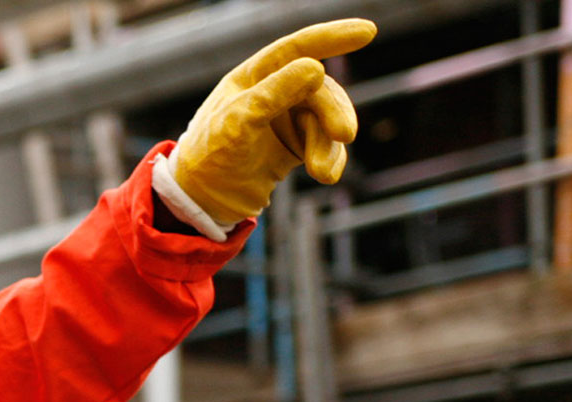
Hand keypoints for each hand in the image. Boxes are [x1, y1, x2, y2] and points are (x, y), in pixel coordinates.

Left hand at [171, 19, 375, 226]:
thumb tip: (316, 67)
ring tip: (322, 173)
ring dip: (329, 144)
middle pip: (320, 90)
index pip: (296, 49)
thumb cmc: (210, 156)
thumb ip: (274, 95)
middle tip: (344, 135)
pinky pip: (326, 145)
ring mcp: (286, 120)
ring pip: (327, 120)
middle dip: (334, 111)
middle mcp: (272, 93)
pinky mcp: (295, 146)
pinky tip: (326, 175)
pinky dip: (331, 158)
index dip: (331, 37)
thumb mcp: (239, 123)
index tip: (367, 31)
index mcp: (252, 77)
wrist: (203, 201)